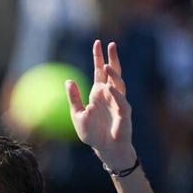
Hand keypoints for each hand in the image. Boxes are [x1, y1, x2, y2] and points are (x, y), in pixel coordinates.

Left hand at [66, 40, 135, 169]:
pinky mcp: (124, 113)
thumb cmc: (92, 134)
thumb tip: (68, 81)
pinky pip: (121, 101)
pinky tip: (109, 87)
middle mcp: (110, 95)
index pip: (99, 72)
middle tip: (110, 44)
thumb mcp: (77, 114)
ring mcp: (118, 102)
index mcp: (98, 93)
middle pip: (112, 72)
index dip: (99, 58)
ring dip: (113, 74)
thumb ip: (74, 98)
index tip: (97, 43)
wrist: (105, 149)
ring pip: (118, 84)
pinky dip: (115, 94)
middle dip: (111, 58)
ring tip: (107, 65)